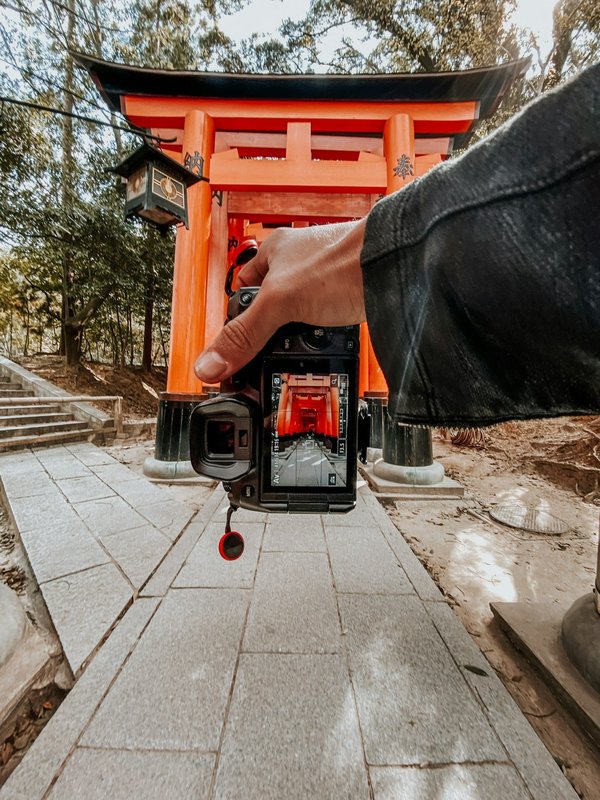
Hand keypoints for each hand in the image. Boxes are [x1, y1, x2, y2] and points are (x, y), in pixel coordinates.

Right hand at [194, 218, 366, 381]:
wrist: (393, 267)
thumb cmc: (342, 263)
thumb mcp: (280, 304)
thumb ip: (244, 335)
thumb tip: (209, 365)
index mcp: (274, 252)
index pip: (241, 290)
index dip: (236, 318)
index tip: (233, 345)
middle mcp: (298, 264)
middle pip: (270, 308)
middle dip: (269, 333)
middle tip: (264, 354)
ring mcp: (324, 281)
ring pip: (298, 318)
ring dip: (297, 338)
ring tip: (295, 351)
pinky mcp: (346, 298)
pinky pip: (325, 325)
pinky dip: (323, 338)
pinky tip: (323, 345)